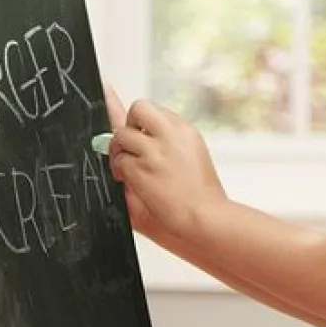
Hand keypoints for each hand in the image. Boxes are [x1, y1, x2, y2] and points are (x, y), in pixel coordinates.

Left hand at [107, 96, 226, 241]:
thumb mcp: (193, 157)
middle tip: (130, 146)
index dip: (142, 125)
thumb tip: (142, 135)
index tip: (135, 128)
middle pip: (139, 108)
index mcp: (185, 131)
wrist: (206, 218)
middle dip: (128, 124)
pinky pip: (119, 161)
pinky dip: (119, 173)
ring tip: (128, 170)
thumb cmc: (201, 197)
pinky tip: (130, 183)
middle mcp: (171, 135)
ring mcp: (155, 152)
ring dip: (119, 152)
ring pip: (121, 134)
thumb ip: (169, 143)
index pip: (155, 111)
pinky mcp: (141, 169)